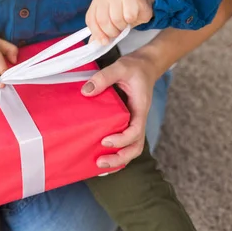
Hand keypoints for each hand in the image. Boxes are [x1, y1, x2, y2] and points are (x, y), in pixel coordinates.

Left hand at [81, 50, 159, 167]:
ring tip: (98, 165)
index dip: (122, 139)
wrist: (145, 65)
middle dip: (120, 158)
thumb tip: (86, 91)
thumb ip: (104, 77)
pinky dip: (115, 151)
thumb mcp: (120, 67)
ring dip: (118, 159)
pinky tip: (100, 155)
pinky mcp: (126, 121)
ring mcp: (133, 122)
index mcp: (140, 108)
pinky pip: (123, 140)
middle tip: (100, 163)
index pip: (136, 131)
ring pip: (131, 147)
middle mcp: (138, 119)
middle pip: (136, 147)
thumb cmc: (135, 67)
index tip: (106, 140)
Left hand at [86, 0, 153, 44]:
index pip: (91, 20)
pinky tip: (133, 17)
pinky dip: (131, 21)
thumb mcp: (109, 23)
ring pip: (116, 19)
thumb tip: (92, 44)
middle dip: (111, 32)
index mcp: (97, 2)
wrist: (141, 4)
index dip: (97, 33)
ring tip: (126, 23)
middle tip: (118, 32)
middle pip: (103, 21)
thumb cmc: (123, 13)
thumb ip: (100, 32)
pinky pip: (129, 16)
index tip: (105, 42)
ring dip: (122, 27)